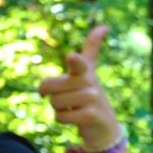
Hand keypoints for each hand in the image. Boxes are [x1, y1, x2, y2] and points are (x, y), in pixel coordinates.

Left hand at [38, 24, 120, 152]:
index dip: (74, 60)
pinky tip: (76, 118)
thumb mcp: (88, 71)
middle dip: (51, 95)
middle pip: (48, 86)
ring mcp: (92, 98)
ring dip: (59, 108)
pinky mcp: (90, 115)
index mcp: (85, 70)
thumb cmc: (88, 95)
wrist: (103, 125)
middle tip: (67, 98)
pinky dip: (62, 119)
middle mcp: (90, 81)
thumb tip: (104, 26)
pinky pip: (60, 116)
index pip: (79, 62)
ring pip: (54, 102)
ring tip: (74, 108)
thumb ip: (92, 49)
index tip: (71, 57)